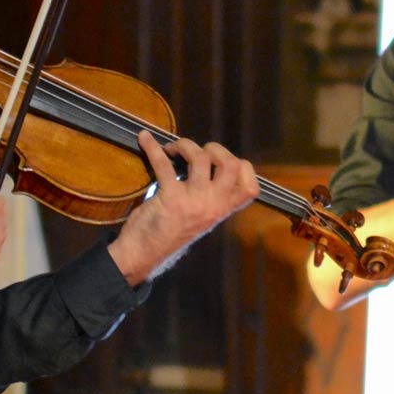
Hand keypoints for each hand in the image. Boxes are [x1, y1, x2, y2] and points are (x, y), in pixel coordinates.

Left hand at [107, 131, 259, 284]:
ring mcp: (194, 201)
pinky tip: (144, 139)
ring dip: (185, 145)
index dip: (242, 167)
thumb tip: (207, 162)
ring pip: (201, 158)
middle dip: (215, 149)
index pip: (250, 187)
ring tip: (172, 149)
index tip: (222, 161)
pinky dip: (152, 147)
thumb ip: (210, 196)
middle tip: (197, 152)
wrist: (143, 254)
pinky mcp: (170, 198)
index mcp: (222, 211)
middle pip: (231, 165)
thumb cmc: (170, 233)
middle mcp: (213, 205)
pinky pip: (164, 164)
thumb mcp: (201, 217)